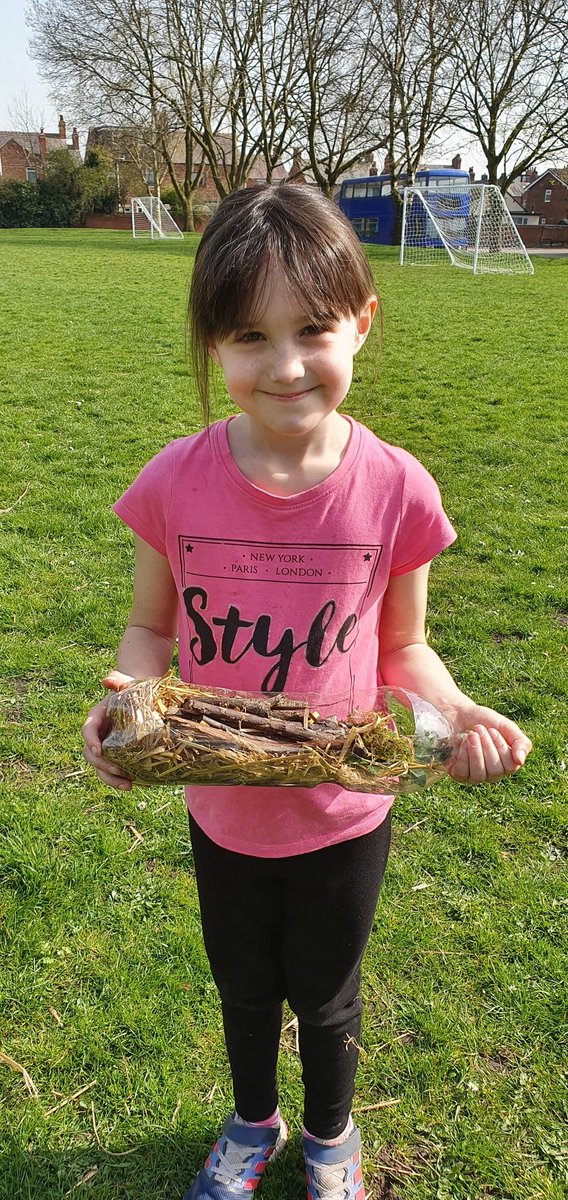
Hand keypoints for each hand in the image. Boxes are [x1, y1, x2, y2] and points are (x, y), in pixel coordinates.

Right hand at [81, 670, 133, 789]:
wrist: (142, 700)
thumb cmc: (131, 690)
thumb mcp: (126, 683)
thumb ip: (117, 680)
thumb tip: (107, 680)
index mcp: (95, 718)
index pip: (87, 731)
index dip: (90, 741)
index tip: (99, 751)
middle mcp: (98, 736)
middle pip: (91, 755)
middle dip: (103, 766)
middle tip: (119, 771)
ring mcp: (107, 749)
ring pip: (102, 769)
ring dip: (113, 780)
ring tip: (129, 786)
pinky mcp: (118, 758)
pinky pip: (117, 772)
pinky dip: (125, 779)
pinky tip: (140, 784)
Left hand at [447, 703, 531, 784]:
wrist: (458, 715)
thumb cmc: (483, 721)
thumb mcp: (506, 726)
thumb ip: (520, 742)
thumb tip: (520, 761)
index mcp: (507, 763)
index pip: (511, 766)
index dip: (501, 748)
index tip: (492, 730)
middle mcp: (492, 774)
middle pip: (496, 771)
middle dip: (487, 747)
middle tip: (479, 729)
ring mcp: (475, 776)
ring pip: (479, 775)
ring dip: (475, 751)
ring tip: (471, 735)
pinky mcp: (458, 775)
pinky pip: (463, 773)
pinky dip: (463, 756)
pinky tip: (462, 744)